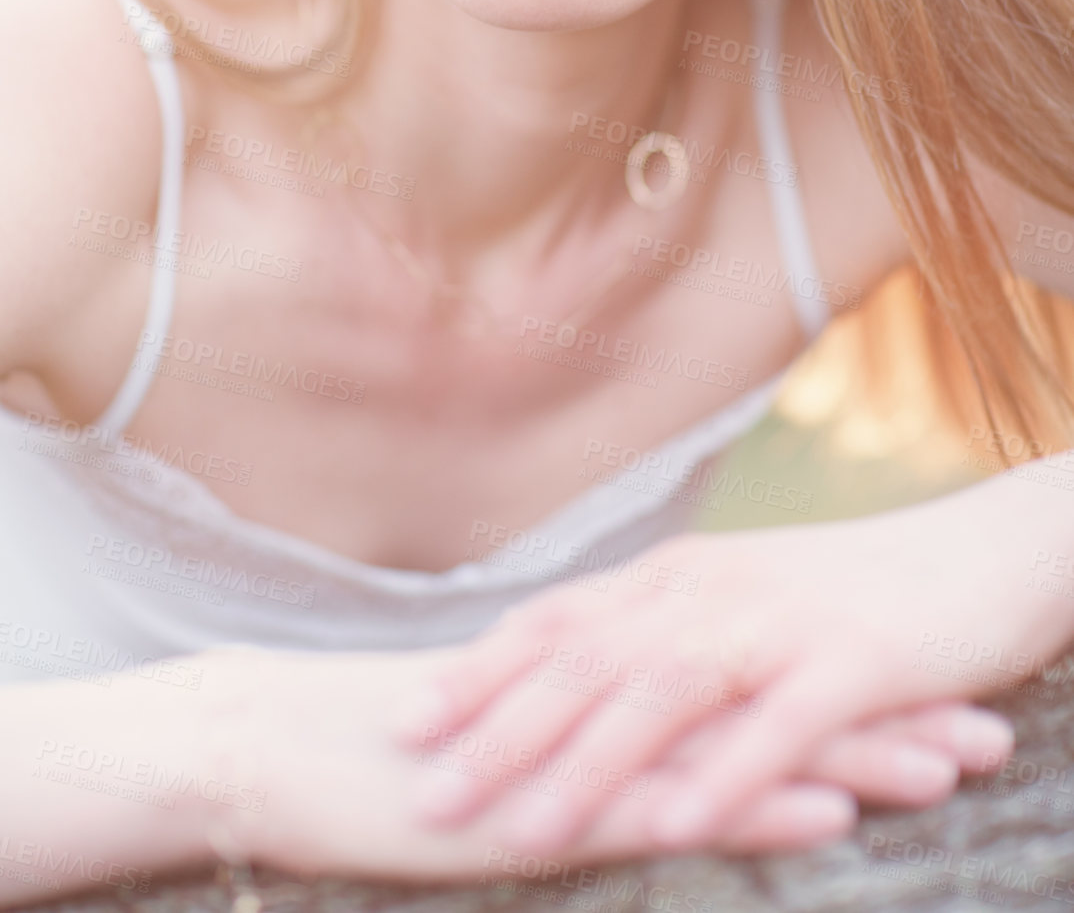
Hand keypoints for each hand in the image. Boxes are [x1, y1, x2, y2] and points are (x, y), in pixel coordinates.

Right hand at [196, 645, 1013, 879]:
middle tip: (985, 713)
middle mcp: (613, 699)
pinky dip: (754, 801)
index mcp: (609, 680)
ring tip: (951, 759)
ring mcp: (586, 749)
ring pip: (745, 744)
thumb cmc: (385, 750)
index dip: (838, 679)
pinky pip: (671, 804)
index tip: (925, 683)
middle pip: (769, 698)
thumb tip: (640, 741)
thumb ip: (576, 731)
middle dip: (882, 708)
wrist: (280, 743)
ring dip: (853, 751)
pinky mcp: (552, 803)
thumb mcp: (506, 739)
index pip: (746, 673)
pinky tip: (827, 808)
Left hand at [387, 473, 1070, 854]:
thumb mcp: (740, 600)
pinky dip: (720, 776)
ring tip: (524, 830)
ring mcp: (777, 624)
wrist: (979, 556)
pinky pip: (775, 726)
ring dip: (589, 765)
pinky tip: (676, 825)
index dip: (482, 671)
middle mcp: (710, 591)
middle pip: (589, 660)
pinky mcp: (852, 663)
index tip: (407, 721)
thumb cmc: (850, 590)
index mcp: (675, 577)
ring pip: (664, 695)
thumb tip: (584, 675)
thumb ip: (663, 631)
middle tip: (428, 789)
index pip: (559, 620)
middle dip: (503, 729)